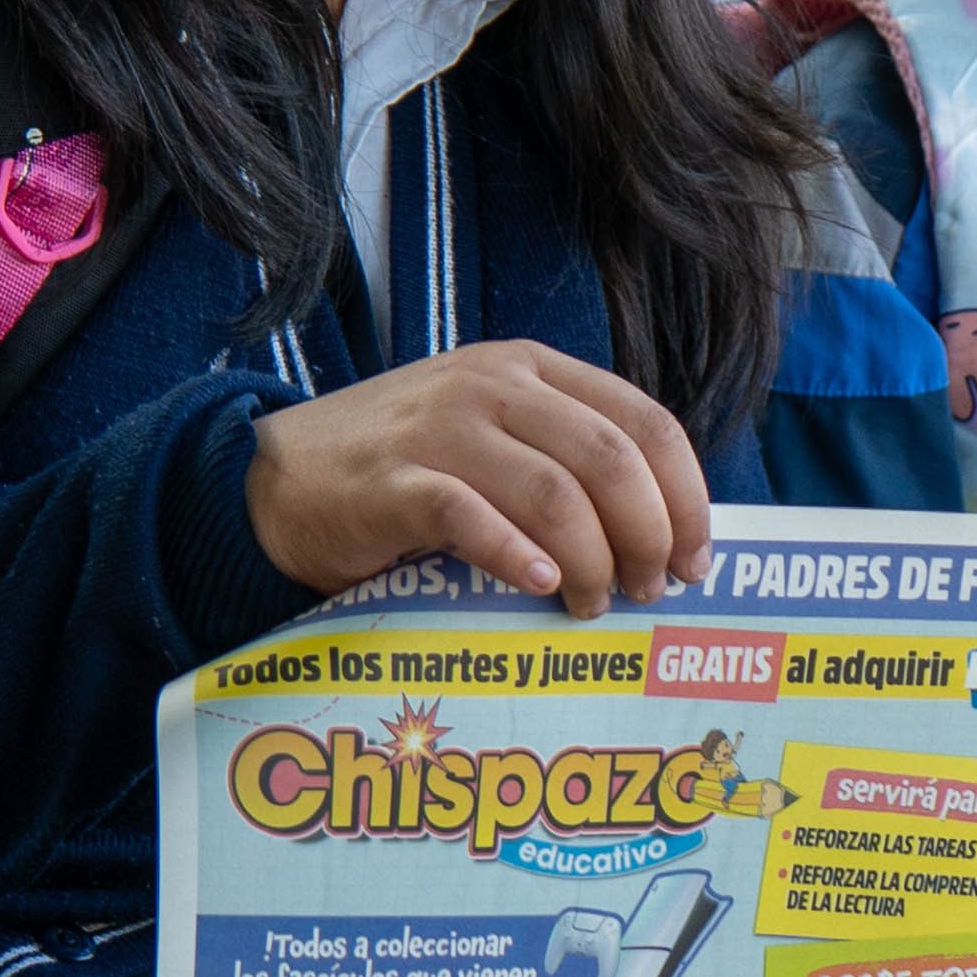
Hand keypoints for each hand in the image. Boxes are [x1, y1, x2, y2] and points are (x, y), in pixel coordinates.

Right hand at [247, 340, 710, 617]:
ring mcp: (440, 429)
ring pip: (554, 492)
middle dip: (647, 534)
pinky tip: (539, 587)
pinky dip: (515, 556)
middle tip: (648, 590)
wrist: (279, 478)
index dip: (685, 495)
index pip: (645, 421)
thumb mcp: (494, 437)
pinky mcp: (392, 481)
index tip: (697, 559)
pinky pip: (469, 516)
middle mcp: (493, 386)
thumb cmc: (404, 469)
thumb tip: (659, 534)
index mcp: (532, 370)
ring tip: (590, 606)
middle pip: (610, 457)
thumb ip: (564, 461)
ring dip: (591, 560)